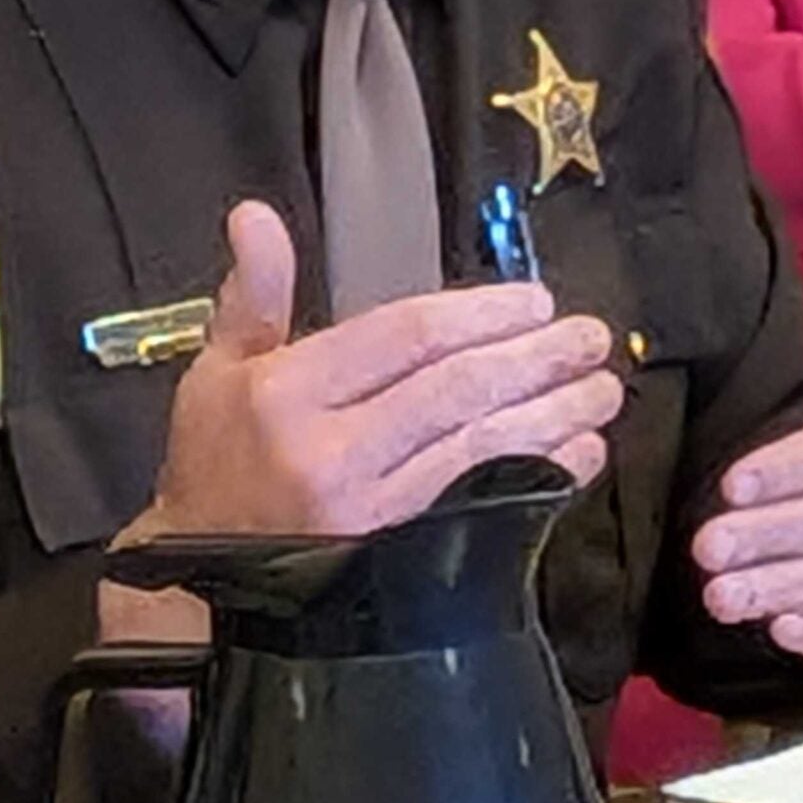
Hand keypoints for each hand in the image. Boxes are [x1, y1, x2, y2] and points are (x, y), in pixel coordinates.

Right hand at [123, 199, 620, 540]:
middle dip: (535, 357)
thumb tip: (253, 214)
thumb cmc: (215, 466)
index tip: (536, 301)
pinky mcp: (398, 565)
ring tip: (603, 388)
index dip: (480, 314)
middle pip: (456, 389)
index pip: (404, 336)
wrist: (198, 588)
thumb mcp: (217, 373)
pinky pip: (487, 508)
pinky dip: (543, 477)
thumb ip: (253, 294)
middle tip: (593, 336)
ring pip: (482, 448)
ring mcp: (369, 515)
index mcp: (290, 392)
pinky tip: (581, 454)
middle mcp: (331, 451)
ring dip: (554, 414)